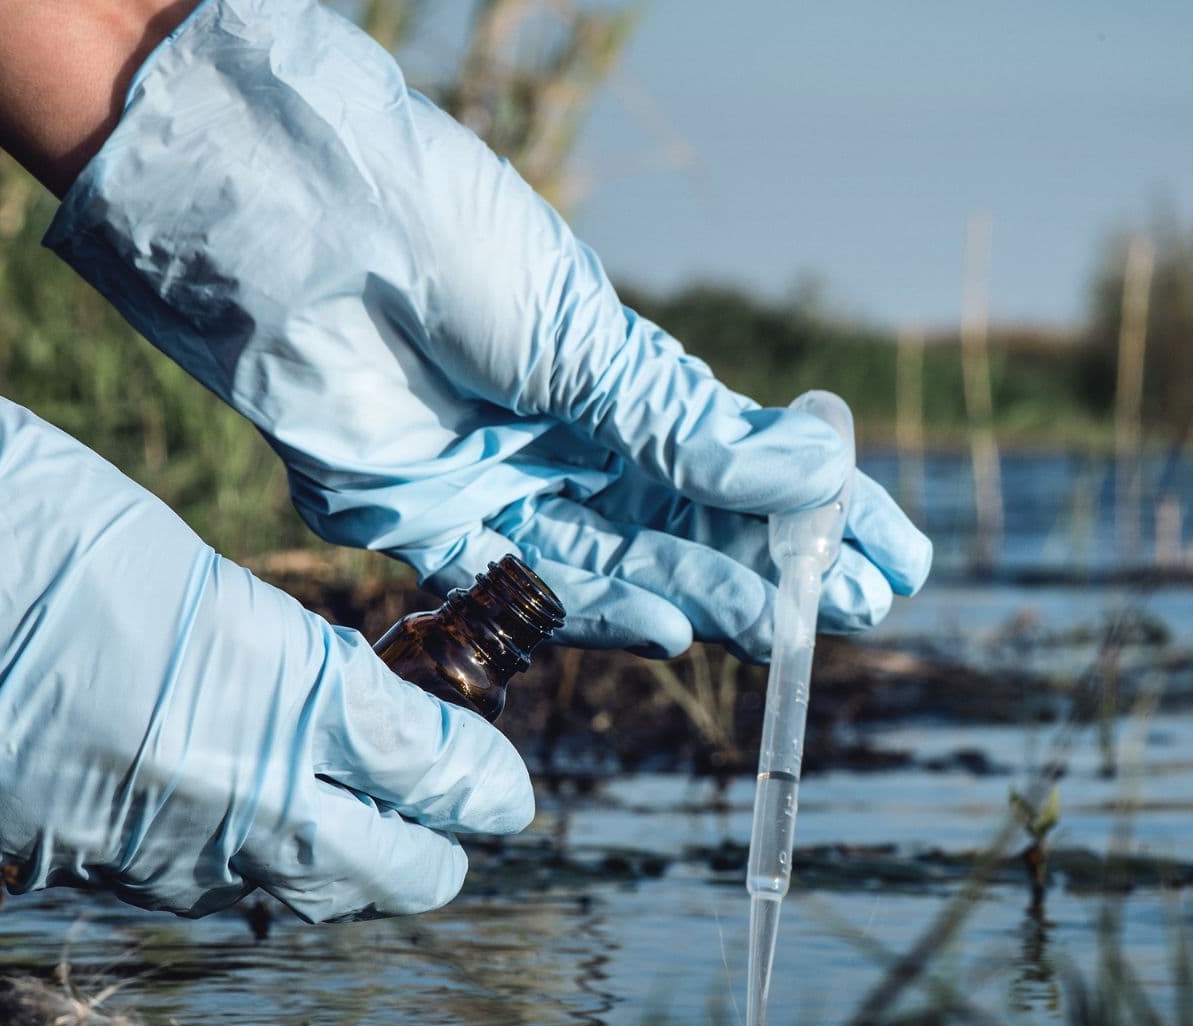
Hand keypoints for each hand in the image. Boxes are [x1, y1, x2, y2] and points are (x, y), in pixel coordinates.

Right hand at [0, 250, 531, 920]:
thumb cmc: (10, 497)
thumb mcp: (182, 565)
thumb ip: (279, 664)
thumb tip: (350, 725)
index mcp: (261, 692)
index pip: (421, 773)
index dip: (478, 785)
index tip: (504, 790)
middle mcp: (199, 796)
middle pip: (372, 875)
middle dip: (425, 852)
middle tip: (442, 817)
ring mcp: (107, 844)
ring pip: (264, 894)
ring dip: (316, 862)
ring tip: (338, 820)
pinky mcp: (22, 860)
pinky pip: (150, 885)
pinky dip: (198, 857)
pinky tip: (199, 810)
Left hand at [45, 0, 932, 660]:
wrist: (297, 228)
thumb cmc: (445, 240)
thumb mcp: (583, 335)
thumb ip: (684, 426)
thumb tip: (817, 472)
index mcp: (611, 371)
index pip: (738, 457)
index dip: (819, 508)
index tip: (895, 551)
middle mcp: (563, 435)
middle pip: (690, 523)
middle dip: (778, 567)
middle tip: (862, 610)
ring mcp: (500, 482)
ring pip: (625, 563)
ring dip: (708, 597)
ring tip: (787, 627)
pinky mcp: (427, 524)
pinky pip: (527, 587)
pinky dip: (601, 611)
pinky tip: (674, 629)